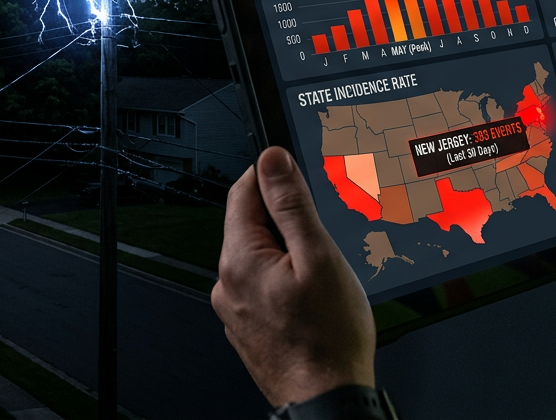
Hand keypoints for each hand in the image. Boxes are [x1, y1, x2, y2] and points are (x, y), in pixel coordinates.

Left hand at [211, 146, 375, 406]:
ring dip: (286, 252)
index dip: (270, 174)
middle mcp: (227, 283)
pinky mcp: (249, 327)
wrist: (327, 400)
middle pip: (250, 225)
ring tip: (322, 271)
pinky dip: (284, 281)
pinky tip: (312, 297)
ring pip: (258, 258)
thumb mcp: (318, 256)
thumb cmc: (328, 339)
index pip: (242, 192)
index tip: (291, 167)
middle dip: (284, 219)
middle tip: (320, 230)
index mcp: (239, 259)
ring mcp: (235, 309)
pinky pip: (262, 287)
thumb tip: (272, 160)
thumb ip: (292, 204)